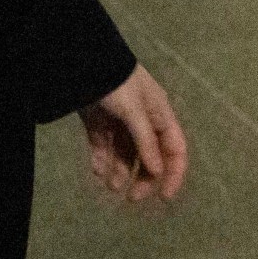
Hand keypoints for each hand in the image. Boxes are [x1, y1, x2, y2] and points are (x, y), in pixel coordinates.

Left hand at [80, 64, 189, 203]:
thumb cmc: (117, 83)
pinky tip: (97, 170)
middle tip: (132, 198)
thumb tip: (157, 170)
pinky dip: (101, 161)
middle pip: (150, 157)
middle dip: (143, 178)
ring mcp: (120, 122)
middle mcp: (143, 121)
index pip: (174, 149)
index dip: (173, 174)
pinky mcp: (98, 122)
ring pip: (125, 155)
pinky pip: (103, 147)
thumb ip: (145, 140)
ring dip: (121, 172)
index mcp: (159, 115)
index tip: (164, 197)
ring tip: (110, 186)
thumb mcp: (134, 110)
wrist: (83, 61)